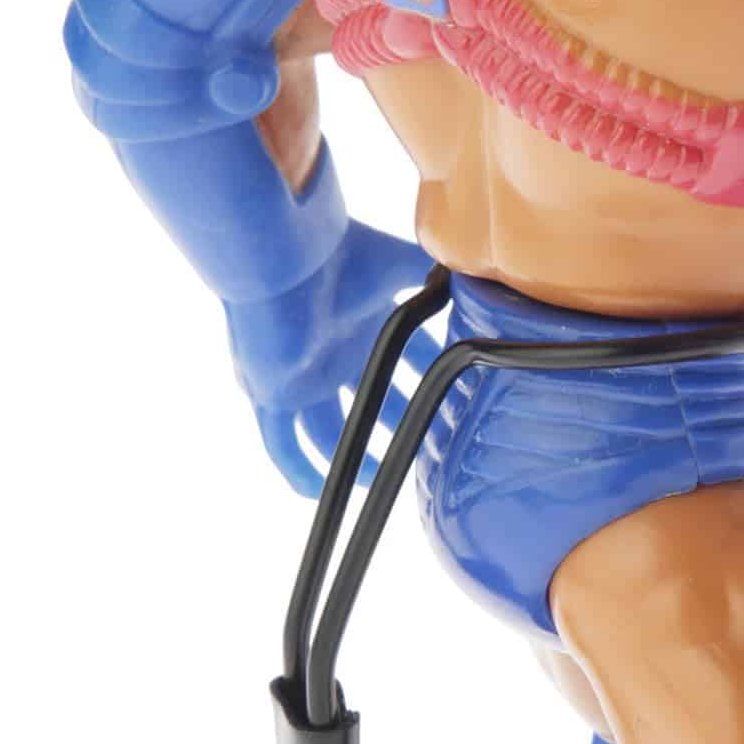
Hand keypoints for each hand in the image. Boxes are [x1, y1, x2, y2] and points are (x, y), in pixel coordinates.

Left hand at [222, 224, 443, 497]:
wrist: (282, 256)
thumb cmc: (334, 251)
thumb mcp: (396, 263)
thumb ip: (429, 272)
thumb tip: (470, 274)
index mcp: (358, 321)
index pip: (399, 356)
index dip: (426, 374)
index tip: (457, 394)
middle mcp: (329, 352)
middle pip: (367, 398)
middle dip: (398, 419)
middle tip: (432, 441)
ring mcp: (299, 377)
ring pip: (326, 429)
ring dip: (354, 454)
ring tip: (384, 477)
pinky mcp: (273, 394)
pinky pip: (280, 444)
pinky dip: (298, 469)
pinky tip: (322, 492)